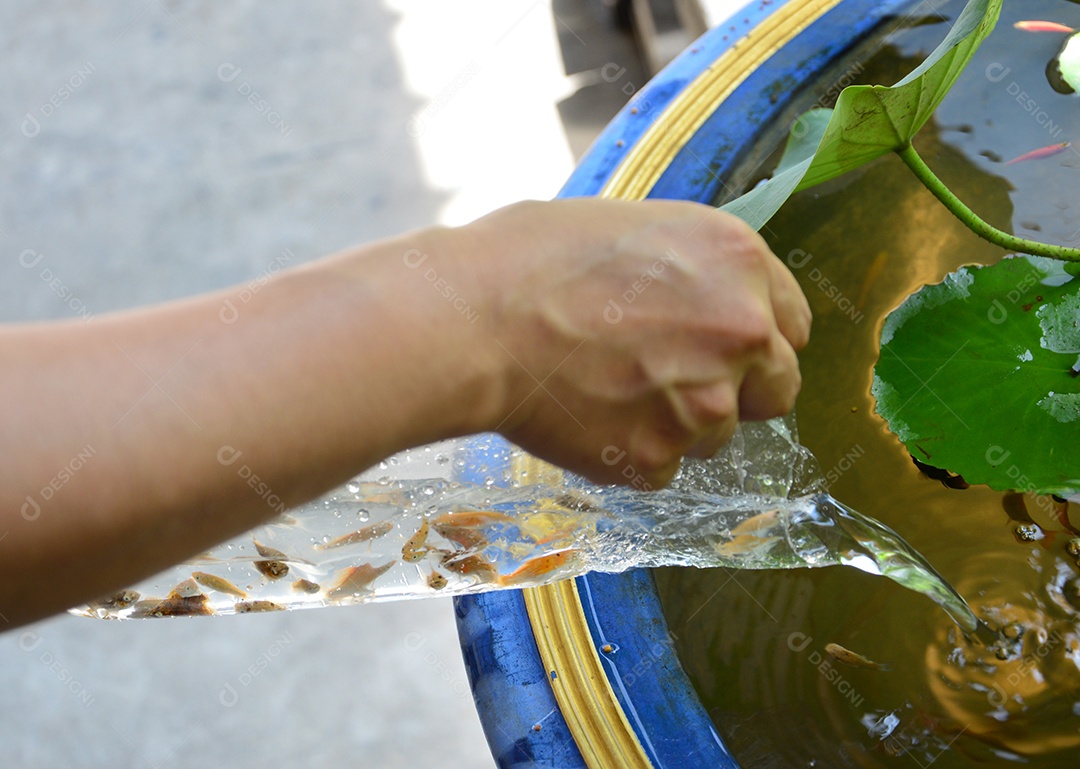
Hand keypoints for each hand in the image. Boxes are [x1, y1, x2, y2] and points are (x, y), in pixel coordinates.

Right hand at [461, 198, 810, 488]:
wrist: (474, 320)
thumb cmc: (534, 258)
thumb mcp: (635, 228)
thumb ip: (696, 270)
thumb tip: (707, 298)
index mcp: (740, 261)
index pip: (793, 327)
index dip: (755, 339)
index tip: (726, 348)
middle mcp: (741, 333)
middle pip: (776, 390)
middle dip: (736, 390)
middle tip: (674, 378)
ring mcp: (703, 404)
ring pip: (714, 435)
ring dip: (676, 422)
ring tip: (607, 388)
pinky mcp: (656, 457)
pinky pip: (660, 467)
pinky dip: (630, 451)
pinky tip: (586, 415)